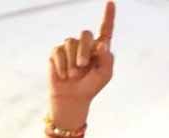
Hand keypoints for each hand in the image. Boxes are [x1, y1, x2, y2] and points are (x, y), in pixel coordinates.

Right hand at [47, 1, 115, 128]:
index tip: (111, 2)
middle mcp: (85, 44)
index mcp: (100, 47)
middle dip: (84, 50)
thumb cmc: (91, 86)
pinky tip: (64, 75)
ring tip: (73, 74)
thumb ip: (107, 58)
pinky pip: (59, 51)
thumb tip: (101, 43)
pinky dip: (63, 65)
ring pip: (71, 42)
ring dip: (73, 60)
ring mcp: (70, 46)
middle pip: (85, 34)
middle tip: (82, 66)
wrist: (72, 98)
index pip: (106, 28)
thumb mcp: (105, 74)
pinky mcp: (57, 52)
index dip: (109, 15)